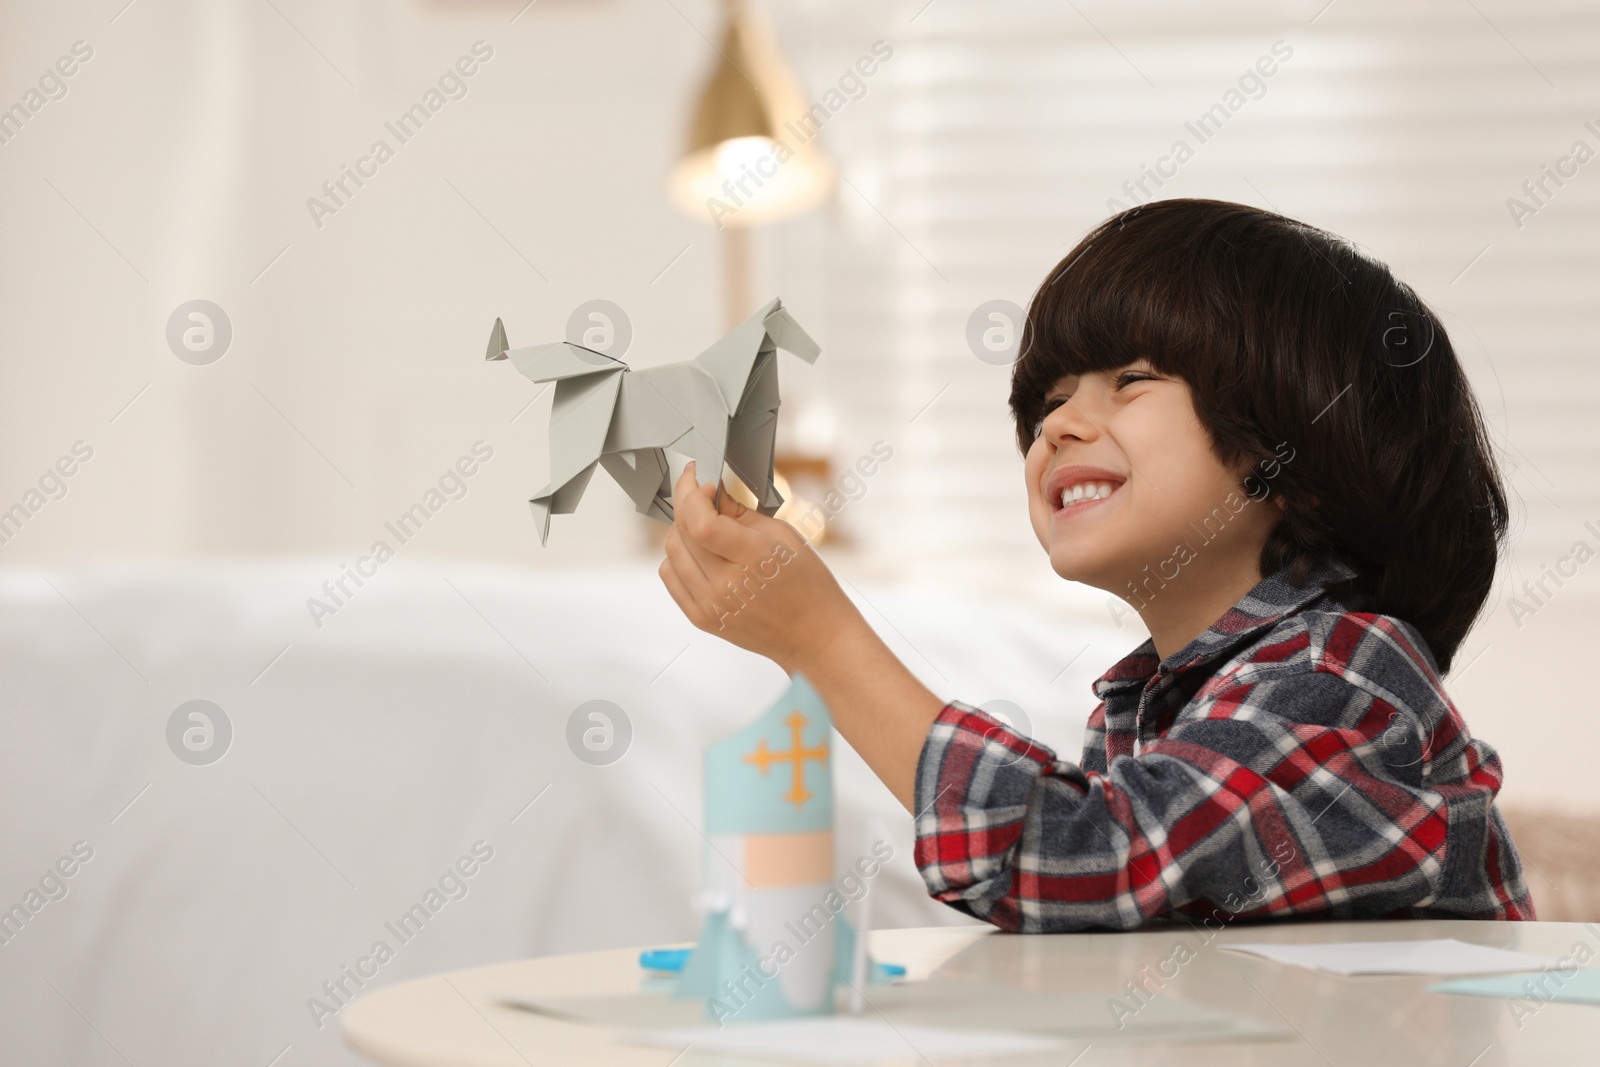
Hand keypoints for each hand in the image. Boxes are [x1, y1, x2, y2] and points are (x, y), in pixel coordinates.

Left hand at [657, 461, 856, 671]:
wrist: (814, 635)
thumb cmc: (808, 585)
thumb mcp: (784, 536)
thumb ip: (742, 514)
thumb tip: (713, 494)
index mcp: (753, 559)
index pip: (700, 521)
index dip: (692, 494)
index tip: (698, 479)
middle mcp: (725, 586)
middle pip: (682, 533)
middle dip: (687, 505)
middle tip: (703, 496)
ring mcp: (710, 605)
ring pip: (671, 553)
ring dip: (681, 530)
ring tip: (703, 525)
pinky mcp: (702, 618)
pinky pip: (671, 577)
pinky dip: (678, 558)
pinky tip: (699, 552)